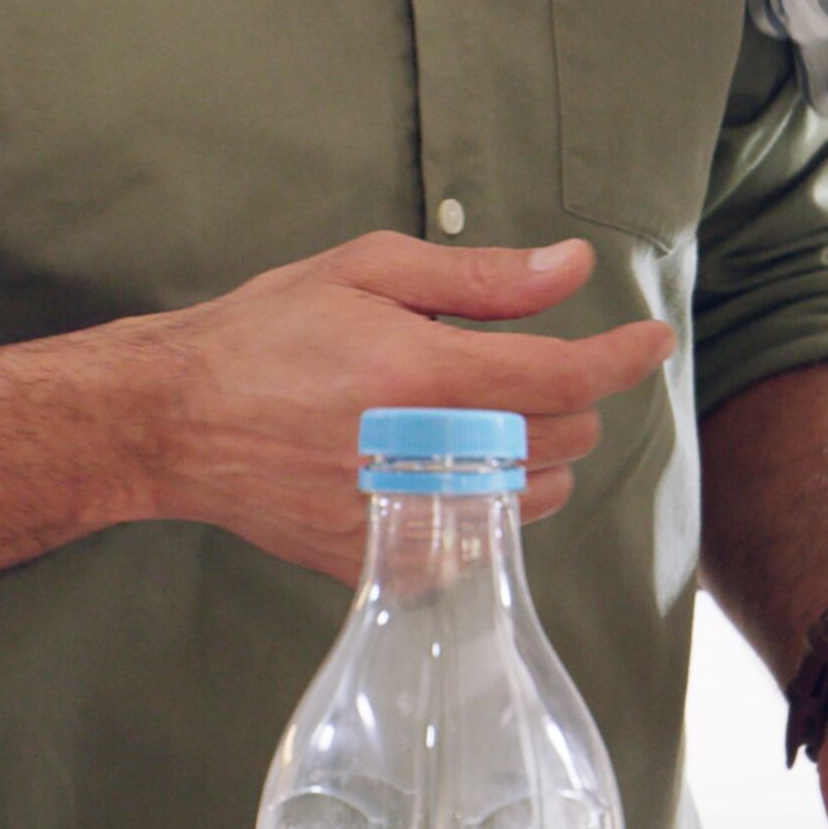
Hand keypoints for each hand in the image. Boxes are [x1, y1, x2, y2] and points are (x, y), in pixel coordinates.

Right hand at [122, 234, 676, 581]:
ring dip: (539, 460)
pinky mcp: (380, 560)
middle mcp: (422, 453)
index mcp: (425, 373)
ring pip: (532, 501)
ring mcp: (402, 517)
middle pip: (560, 441)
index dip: (623, 357)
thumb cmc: (267, 332)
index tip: (652, 340)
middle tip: (529, 369)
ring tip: (489, 421)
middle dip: (571, 401)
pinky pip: (480, 548)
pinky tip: (455, 474)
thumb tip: (572, 268)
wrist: (175, 419)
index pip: (566, 377)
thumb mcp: (369, 270)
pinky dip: (491, 512)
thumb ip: (481, 277)